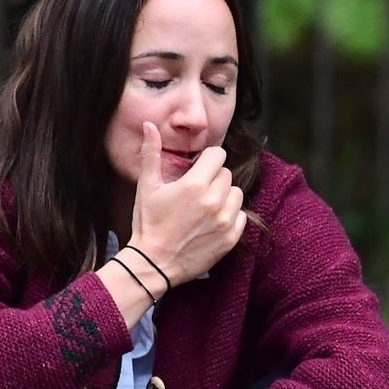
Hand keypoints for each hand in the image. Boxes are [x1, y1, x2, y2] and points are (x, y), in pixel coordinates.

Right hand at [126, 122, 246, 286]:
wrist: (154, 263)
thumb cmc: (148, 223)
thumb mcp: (146, 186)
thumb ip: (151, 153)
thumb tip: (149, 125)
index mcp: (195, 184)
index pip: (218, 156)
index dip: (207, 159)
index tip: (198, 168)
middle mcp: (214, 201)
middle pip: (226, 174)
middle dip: (213, 178)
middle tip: (196, 190)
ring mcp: (225, 221)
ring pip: (236, 194)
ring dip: (224, 196)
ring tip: (205, 206)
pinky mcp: (231, 238)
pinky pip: (241, 216)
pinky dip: (231, 216)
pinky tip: (213, 221)